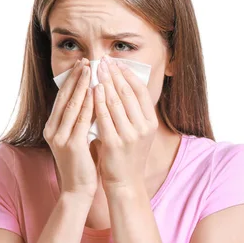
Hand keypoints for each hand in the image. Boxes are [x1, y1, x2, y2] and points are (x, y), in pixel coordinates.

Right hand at [43, 58, 97, 198]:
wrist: (77, 190)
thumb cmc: (82, 164)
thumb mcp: (78, 138)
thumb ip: (81, 121)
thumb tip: (92, 99)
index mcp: (52, 128)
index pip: (62, 99)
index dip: (72, 81)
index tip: (82, 65)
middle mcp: (52, 130)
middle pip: (64, 98)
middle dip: (76, 78)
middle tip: (86, 60)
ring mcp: (59, 137)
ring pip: (72, 105)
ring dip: (82, 86)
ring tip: (90, 69)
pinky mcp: (71, 145)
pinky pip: (81, 120)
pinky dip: (89, 103)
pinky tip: (97, 92)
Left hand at [93, 54, 158, 193]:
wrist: (125, 182)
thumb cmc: (128, 155)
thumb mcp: (138, 132)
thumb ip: (134, 112)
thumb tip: (122, 85)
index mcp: (151, 123)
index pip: (140, 91)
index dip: (128, 74)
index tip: (116, 62)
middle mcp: (144, 128)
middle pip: (128, 93)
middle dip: (114, 74)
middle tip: (102, 60)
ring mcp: (130, 136)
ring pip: (116, 102)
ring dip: (105, 83)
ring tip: (95, 70)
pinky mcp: (115, 143)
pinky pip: (104, 117)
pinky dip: (98, 101)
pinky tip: (92, 90)